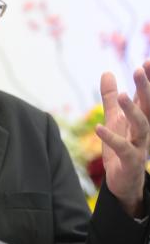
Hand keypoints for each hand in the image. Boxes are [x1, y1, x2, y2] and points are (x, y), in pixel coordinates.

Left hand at [96, 60, 149, 216]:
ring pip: (141, 126)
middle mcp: (144, 131)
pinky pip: (123, 148)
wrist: (124, 182)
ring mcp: (139, 146)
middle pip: (148, 107)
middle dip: (145, 88)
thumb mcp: (114, 119)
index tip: (147, 61)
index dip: (148, 80)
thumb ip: (109, 98)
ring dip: (132, 110)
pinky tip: (98, 127)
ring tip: (121, 94)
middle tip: (139, 69)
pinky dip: (111, 138)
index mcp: (141, 119)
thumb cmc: (122, 147)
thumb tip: (107, 72)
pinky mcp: (129, 162)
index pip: (146, 97)